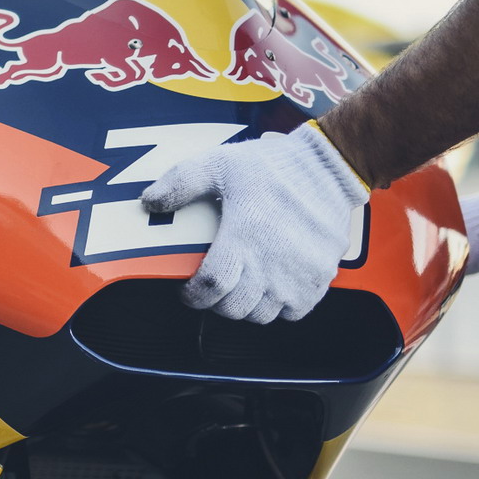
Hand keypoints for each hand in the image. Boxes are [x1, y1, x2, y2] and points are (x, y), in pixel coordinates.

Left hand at [140, 121, 368, 322]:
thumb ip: (181, 182)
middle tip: (216, 285)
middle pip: (233, 308)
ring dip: (246, 306)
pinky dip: (279, 308)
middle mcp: (271, 264)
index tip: (189, 291)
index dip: (194, 296)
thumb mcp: (219, 164)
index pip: (210, 288)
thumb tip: (150, 200)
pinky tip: (272, 287)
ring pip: (261, 315)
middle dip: (216, 301)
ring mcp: (298, 276)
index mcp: (243, 240)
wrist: (329, 168)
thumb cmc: (274, 167)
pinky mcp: (320, 278)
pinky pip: (293, 313)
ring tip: (243, 286)